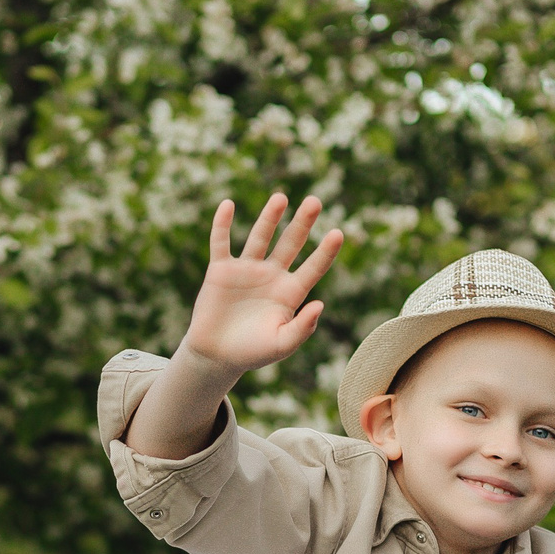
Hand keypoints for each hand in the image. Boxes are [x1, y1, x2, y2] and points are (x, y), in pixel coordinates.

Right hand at [176, 193, 345, 376]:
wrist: (216, 355)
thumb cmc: (252, 353)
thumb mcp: (282, 345)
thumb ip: (303, 328)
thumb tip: (320, 304)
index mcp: (290, 292)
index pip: (313, 268)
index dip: (326, 252)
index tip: (339, 233)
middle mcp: (271, 275)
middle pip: (291, 243)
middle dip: (302, 223)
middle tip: (315, 201)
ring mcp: (247, 270)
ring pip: (260, 237)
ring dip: (269, 217)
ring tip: (281, 198)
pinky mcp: (221, 270)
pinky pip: (221, 242)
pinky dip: (222, 224)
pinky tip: (227, 205)